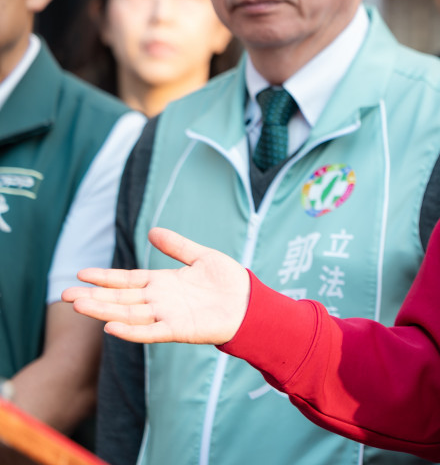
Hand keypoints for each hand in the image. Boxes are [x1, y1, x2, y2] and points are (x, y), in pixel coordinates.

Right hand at [62, 227, 249, 345]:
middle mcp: (159, 300)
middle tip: (65, 294)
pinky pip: (150, 332)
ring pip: (128, 314)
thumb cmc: (228, 281)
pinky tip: (111, 327)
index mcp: (163, 283)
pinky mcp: (178, 330)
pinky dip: (131, 331)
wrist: (251, 303)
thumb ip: (177, 246)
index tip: (80, 274)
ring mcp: (166, 316)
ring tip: (80, 305)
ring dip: (104, 311)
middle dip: (93, 297)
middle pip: (120, 298)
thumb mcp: (201, 256)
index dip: (104, 277)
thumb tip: (152, 231)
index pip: (127, 280)